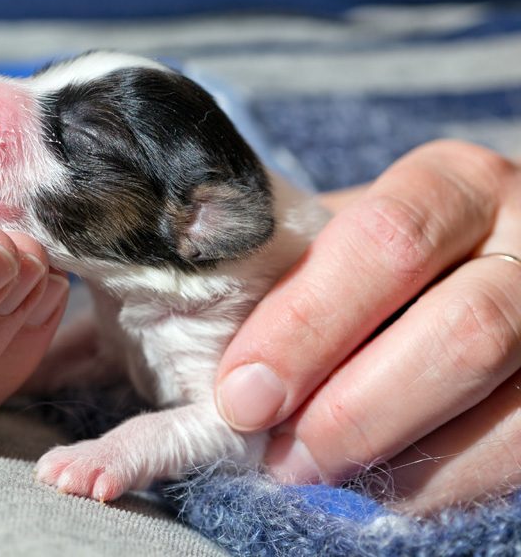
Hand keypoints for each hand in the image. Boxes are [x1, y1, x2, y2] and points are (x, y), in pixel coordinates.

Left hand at [214, 140, 520, 513]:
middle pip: (463, 332)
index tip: (240, 393)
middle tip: (277, 454)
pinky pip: (519, 456)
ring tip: (314, 475)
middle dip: (354, 409)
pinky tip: (381, 486)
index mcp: (455, 186)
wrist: (484, 266)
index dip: (307, 325)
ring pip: (507, 414)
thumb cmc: (384, 260)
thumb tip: (185, 330)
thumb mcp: (343, 234)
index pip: (387, 241)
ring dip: (397, 459)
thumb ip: (284, 269)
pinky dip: (442, 487)